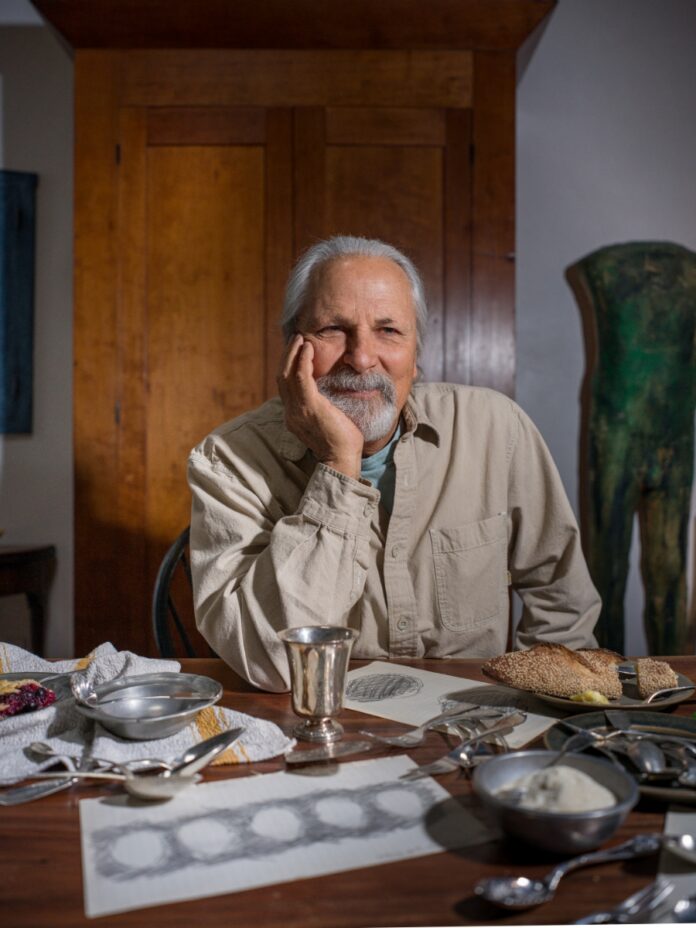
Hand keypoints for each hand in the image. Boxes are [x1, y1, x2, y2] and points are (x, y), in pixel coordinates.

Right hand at [277, 336, 363, 478]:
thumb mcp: (326, 420)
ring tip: (301, 339)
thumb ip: (322, 406)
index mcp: (293, 416)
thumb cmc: (341, 441)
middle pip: (281, 377)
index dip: (288, 366)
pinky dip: (303, 361)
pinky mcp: (310, 407)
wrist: (343, 459)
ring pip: (287, 375)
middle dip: (287, 355)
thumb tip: (331, 391)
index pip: (285, 386)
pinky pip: (301, 378)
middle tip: (296, 338)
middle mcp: (291, 412)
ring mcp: (298, 410)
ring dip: (293, 354)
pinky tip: (309, 349)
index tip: (296, 351)